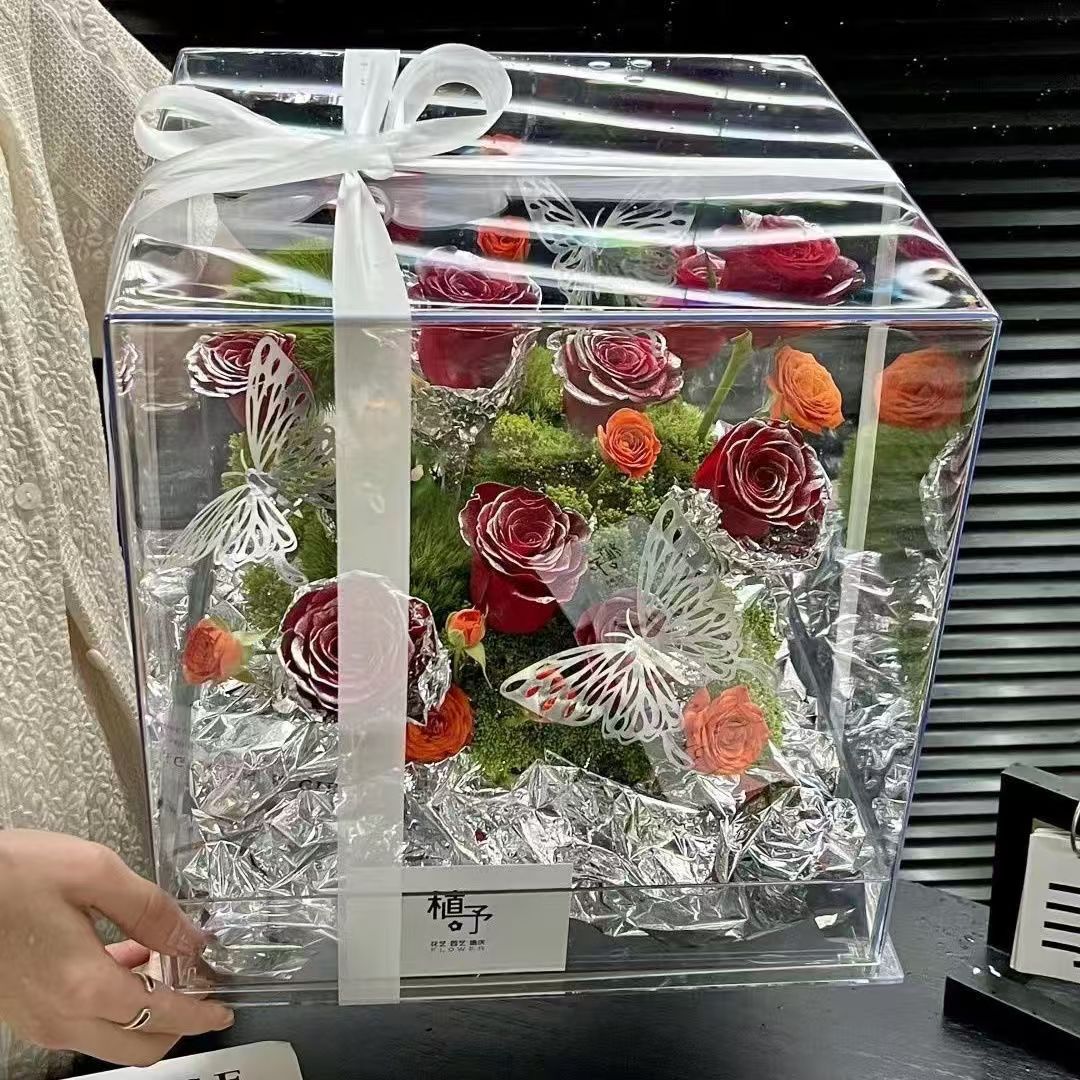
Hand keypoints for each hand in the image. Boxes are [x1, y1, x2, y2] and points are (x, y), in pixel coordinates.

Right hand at [0, 830, 233, 1065]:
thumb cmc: (11, 873)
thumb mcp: (93, 872)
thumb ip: (150, 909)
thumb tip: (191, 937)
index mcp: (83, 986)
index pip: (161, 1017)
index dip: (200, 1017)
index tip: (223, 1011)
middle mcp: (60, 1017)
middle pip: (138, 1046)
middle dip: (178, 1021)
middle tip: (198, 982)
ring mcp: (39, 1020)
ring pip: (111, 1037)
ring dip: (146, 1010)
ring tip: (165, 961)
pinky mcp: (25, 1012)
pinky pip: (83, 1023)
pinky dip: (114, 1004)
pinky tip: (124, 959)